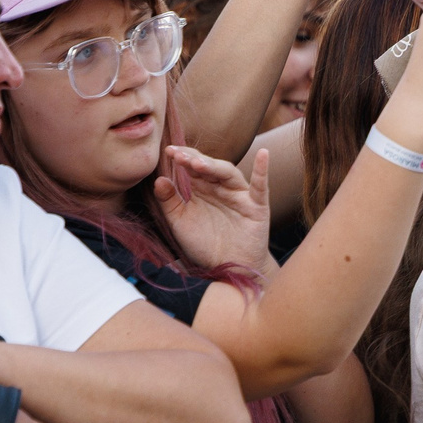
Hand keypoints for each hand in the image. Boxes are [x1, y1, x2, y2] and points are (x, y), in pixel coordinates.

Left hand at [152, 144, 271, 270]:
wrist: (228, 270)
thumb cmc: (204, 245)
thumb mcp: (180, 223)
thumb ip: (169, 202)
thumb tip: (159, 179)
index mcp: (202, 189)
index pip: (192, 168)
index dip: (182, 158)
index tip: (168, 152)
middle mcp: (220, 188)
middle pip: (209, 167)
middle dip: (194, 160)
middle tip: (179, 155)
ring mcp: (239, 196)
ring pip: (228, 174)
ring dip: (214, 166)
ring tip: (198, 163)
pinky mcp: (257, 206)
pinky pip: (260, 186)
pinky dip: (262, 170)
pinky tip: (263, 154)